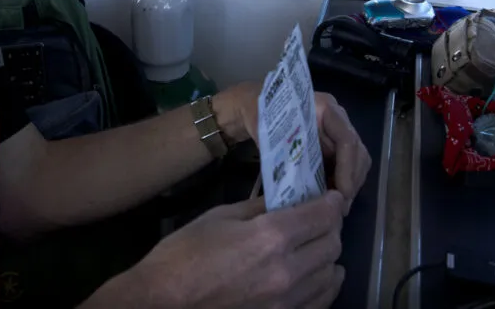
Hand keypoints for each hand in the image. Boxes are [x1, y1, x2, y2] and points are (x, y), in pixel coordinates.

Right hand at [92, 191, 346, 308]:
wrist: (162, 302)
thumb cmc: (184, 255)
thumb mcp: (221, 217)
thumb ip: (259, 209)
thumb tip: (285, 201)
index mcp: (272, 237)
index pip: (322, 215)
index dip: (332, 202)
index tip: (332, 196)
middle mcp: (288, 270)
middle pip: (332, 243)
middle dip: (331, 226)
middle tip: (322, 218)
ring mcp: (287, 302)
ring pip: (330, 274)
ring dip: (329, 255)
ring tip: (319, 244)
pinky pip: (320, 303)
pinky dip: (325, 285)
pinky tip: (321, 276)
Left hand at [216, 84, 371, 214]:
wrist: (258, 107)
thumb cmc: (263, 117)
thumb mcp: (270, 131)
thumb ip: (286, 153)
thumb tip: (298, 184)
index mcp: (325, 108)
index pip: (346, 139)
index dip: (347, 168)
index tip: (342, 194)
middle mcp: (337, 119)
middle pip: (358, 152)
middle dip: (352, 180)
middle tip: (341, 208)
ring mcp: (337, 132)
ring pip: (357, 161)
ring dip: (350, 185)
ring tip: (335, 207)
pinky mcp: (334, 146)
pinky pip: (347, 166)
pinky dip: (342, 183)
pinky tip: (329, 199)